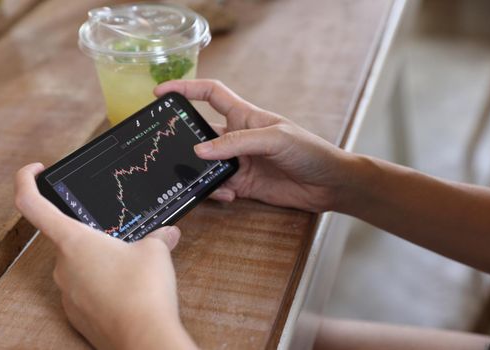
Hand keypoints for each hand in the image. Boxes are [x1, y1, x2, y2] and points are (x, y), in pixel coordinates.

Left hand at [14, 163, 195, 349]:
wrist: (144, 338)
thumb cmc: (143, 290)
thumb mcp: (156, 251)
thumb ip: (158, 236)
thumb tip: (167, 234)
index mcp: (74, 241)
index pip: (33, 205)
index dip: (27, 181)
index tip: (35, 171)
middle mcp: (63, 266)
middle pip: (68, 238)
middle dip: (94, 233)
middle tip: (122, 235)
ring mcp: (68, 293)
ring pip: (80, 265)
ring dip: (102, 260)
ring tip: (133, 267)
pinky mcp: (77, 314)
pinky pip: (86, 288)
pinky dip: (104, 283)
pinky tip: (129, 289)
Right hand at [155, 79, 352, 211]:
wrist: (329, 184)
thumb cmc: (309, 151)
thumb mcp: (275, 139)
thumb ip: (237, 143)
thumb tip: (199, 150)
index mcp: (245, 115)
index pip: (210, 94)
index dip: (186, 89)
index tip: (161, 92)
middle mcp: (238, 137)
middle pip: (201, 133)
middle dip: (185, 141)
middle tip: (168, 151)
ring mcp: (239, 161)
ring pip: (207, 164)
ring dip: (200, 172)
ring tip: (201, 180)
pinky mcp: (244, 184)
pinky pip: (219, 186)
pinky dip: (217, 191)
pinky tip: (230, 195)